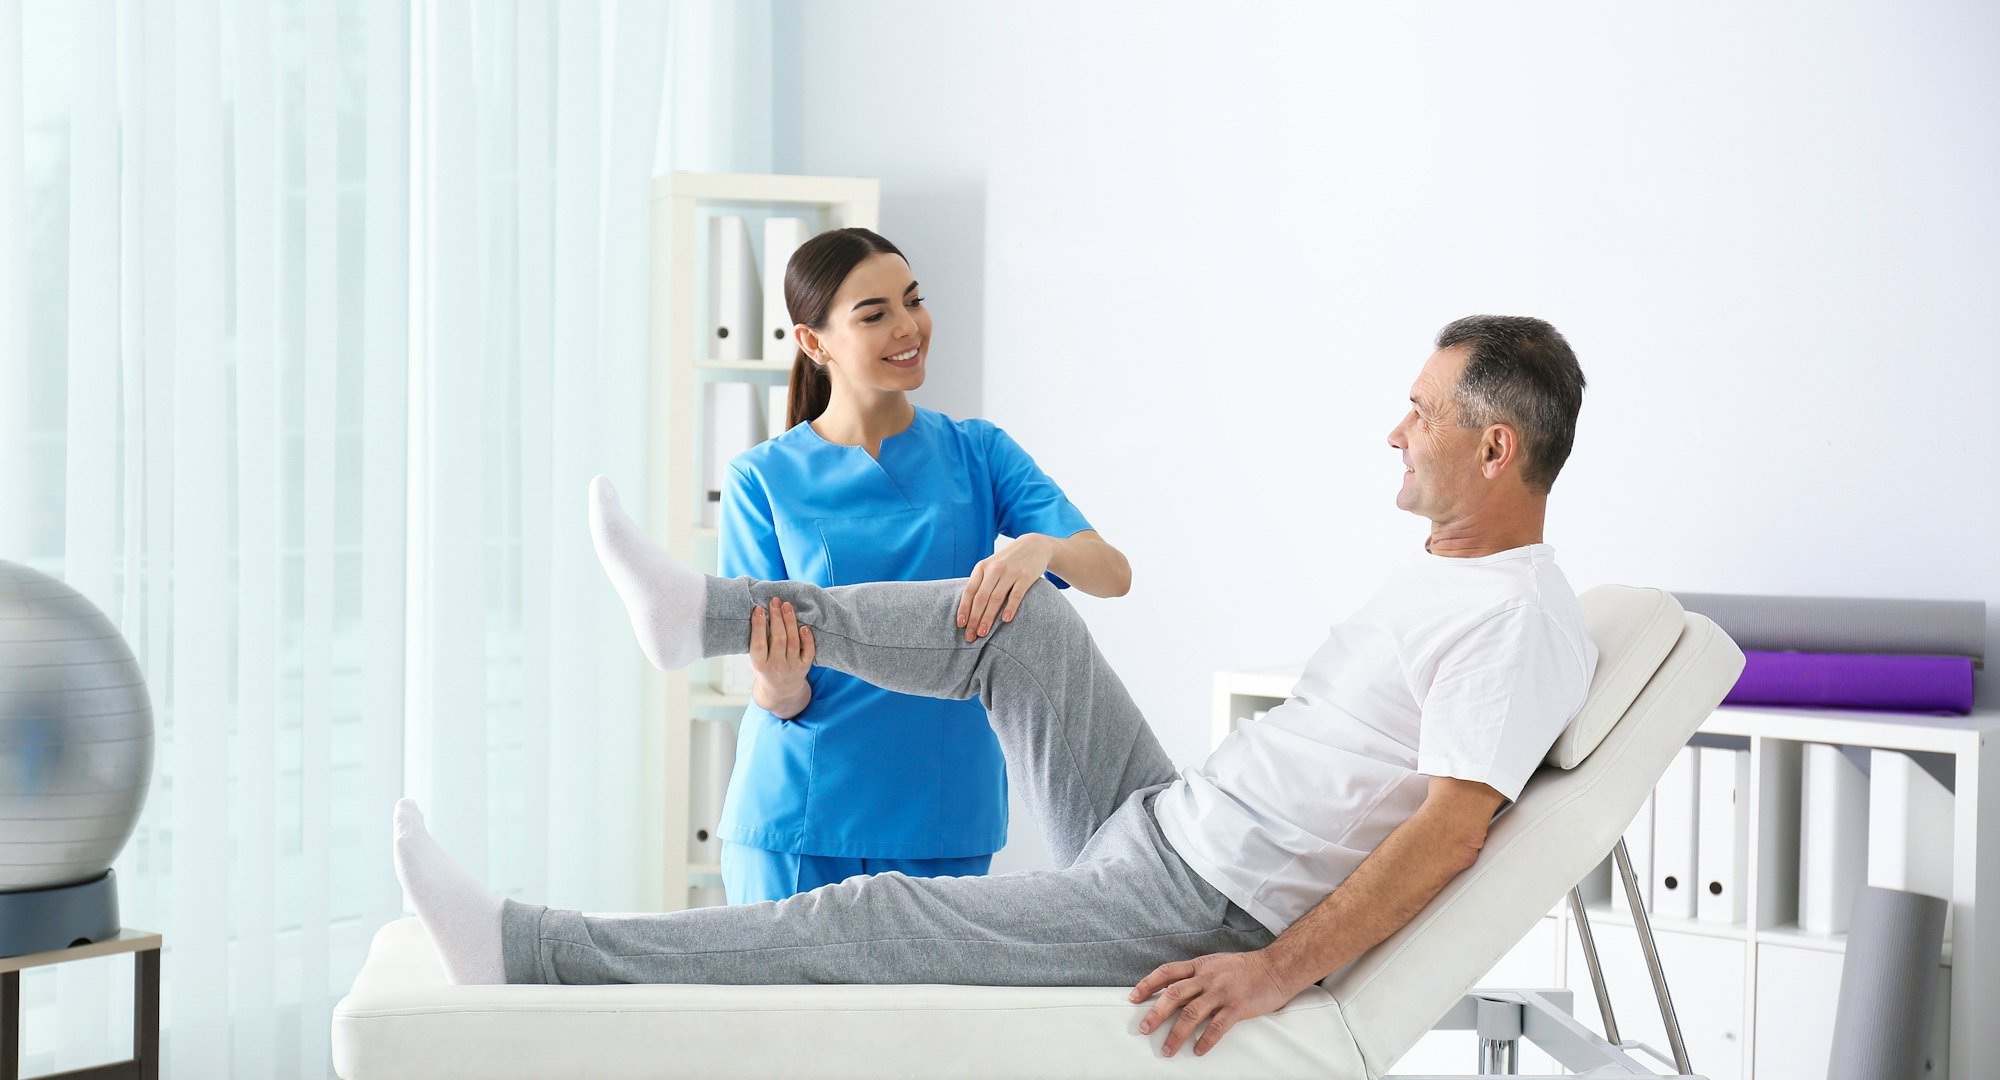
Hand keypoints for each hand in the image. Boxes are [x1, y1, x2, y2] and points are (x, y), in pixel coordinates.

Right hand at [748, 598, 813, 710]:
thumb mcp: (757, 660)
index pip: (758, 644)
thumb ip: (758, 642)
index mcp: (760, 664)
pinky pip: (808, 651)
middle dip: (776, 618)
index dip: (759, 626)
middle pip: (778, 639)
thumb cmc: (766, 668)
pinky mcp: (804, 667)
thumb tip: (760, 612)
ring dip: (790, 621)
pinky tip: (804, 626)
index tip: (759, 609)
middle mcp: (776, 666)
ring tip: (787, 605)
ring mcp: (792, 667)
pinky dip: (807, 638)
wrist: (781, 691)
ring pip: (793, 642)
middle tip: (775, 601)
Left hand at [956, 535, 1054, 640]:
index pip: (969, 591)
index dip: (964, 609)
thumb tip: (968, 608)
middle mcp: (994, 569)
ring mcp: (1010, 572)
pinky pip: (1016, 595)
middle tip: (970, 636)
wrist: (1034, 545)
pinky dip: (1010, 608)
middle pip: (981, 598)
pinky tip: (1006, 620)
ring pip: (996, 598)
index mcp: (982, 567)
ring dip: (988, 617)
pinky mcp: (1025, 576)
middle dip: (974, 619)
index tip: (961, 625)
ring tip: (983, 633)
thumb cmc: (1008, 560)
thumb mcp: (991, 566)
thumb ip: (980, 582)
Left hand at [1129, 950, 1298, 1057]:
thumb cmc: (1246, 968)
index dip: (1148, 984)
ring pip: (1192, 1013)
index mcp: (1200, 966)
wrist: (1276, 967)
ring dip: (1177, 1034)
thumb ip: (1197, 975)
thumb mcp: (1216, 964)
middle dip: (1156, 1013)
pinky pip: (1217, 1027)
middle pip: (1174, 994)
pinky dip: (1205, 1040)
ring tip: (1167, 1049)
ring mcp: (1222, 992)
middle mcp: (1207, 978)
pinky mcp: (1237, 1007)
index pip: (1167, 972)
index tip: (1134, 998)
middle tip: (1144, 1029)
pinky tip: (1198, 1050)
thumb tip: (1174, 989)